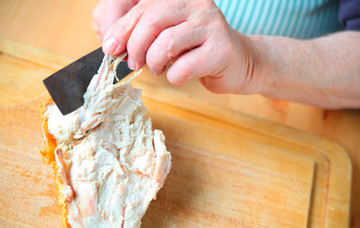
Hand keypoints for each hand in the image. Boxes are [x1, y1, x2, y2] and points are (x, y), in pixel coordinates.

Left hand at [101, 0, 263, 93]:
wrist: (238, 62)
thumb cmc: (196, 50)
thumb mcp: (167, 34)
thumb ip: (142, 34)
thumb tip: (111, 44)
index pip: (143, 8)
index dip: (122, 29)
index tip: (111, 48)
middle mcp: (197, 4)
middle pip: (152, 21)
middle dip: (136, 47)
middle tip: (135, 63)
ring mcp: (212, 24)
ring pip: (166, 45)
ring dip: (155, 64)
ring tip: (159, 69)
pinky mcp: (221, 49)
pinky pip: (183, 68)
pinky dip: (174, 78)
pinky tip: (179, 75)